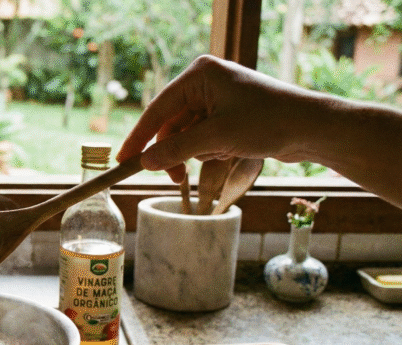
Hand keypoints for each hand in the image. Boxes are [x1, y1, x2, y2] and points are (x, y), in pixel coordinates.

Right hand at [116, 55, 320, 182]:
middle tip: (173, 178)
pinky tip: (230, 152)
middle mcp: (205, 83)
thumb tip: (145, 162)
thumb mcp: (216, 138)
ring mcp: (217, 99)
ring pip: (185, 135)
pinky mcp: (227, 115)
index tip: (123, 160)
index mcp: (199, 75)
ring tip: (218, 157)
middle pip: (170, 124)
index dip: (138, 137)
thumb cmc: (268, 122)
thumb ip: (175, 150)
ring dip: (195, 153)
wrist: (313, 128)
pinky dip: (210, 150)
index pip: (157, 109)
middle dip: (173, 151)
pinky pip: (202, 137)